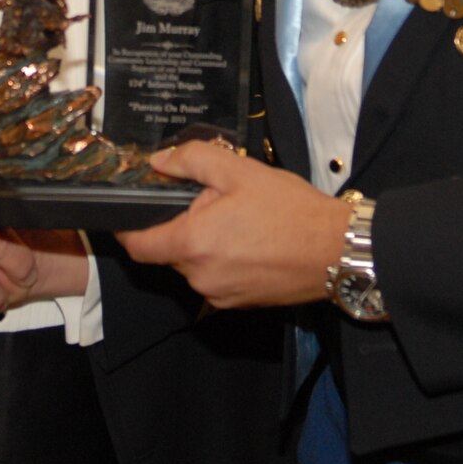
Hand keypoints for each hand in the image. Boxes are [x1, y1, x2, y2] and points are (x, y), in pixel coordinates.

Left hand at [115, 141, 349, 309]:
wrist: (335, 250)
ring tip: (238, 222)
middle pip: (168, 252)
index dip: (127, 228)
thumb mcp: (240, 171)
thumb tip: (159, 161)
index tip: (129, 213)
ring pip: (194, 265)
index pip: (138, 245)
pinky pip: (216, 279)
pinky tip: (249, 243)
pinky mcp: (239, 303)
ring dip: (203, 244)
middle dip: (180, 227)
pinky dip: (222, 261)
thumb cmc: (292, 211)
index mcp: (193, 243)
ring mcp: (220, 295)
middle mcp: (201, 277)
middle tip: (211, 203)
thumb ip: (192, 160)